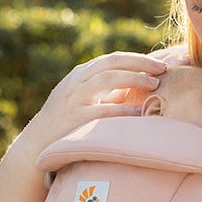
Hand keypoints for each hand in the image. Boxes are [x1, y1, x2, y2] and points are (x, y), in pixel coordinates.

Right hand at [21, 51, 166, 156]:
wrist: (38, 142)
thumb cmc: (69, 120)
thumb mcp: (86, 99)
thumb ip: (109, 91)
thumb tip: (141, 85)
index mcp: (82, 74)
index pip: (113, 59)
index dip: (138, 59)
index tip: (160, 65)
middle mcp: (78, 82)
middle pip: (112, 63)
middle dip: (140, 63)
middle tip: (162, 69)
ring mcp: (75, 99)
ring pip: (106, 79)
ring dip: (133, 79)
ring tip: (154, 84)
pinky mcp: (75, 118)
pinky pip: (102, 111)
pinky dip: (122, 109)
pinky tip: (139, 111)